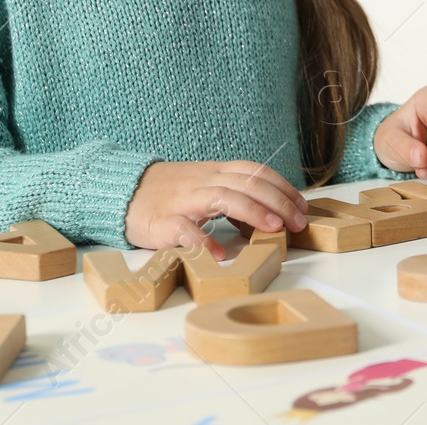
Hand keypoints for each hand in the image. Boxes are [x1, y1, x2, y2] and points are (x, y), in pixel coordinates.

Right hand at [124, 160, 309, 260]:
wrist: (124, 192)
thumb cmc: (171, 193)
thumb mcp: (206, 188)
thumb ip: (234, 198)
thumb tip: (268, 215)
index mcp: (216, 173)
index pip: (256, 173)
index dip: (282, 187)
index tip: (302, 206)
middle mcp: (204, 181)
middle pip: (247, 184)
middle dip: (278, 202)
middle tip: (297, 223)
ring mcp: (184, 200)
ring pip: (223, 198)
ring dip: (252, 213)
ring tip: (272, 230)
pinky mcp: (163, 221)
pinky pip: (185, 229)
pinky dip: (203, 241)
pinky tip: (219, 254)